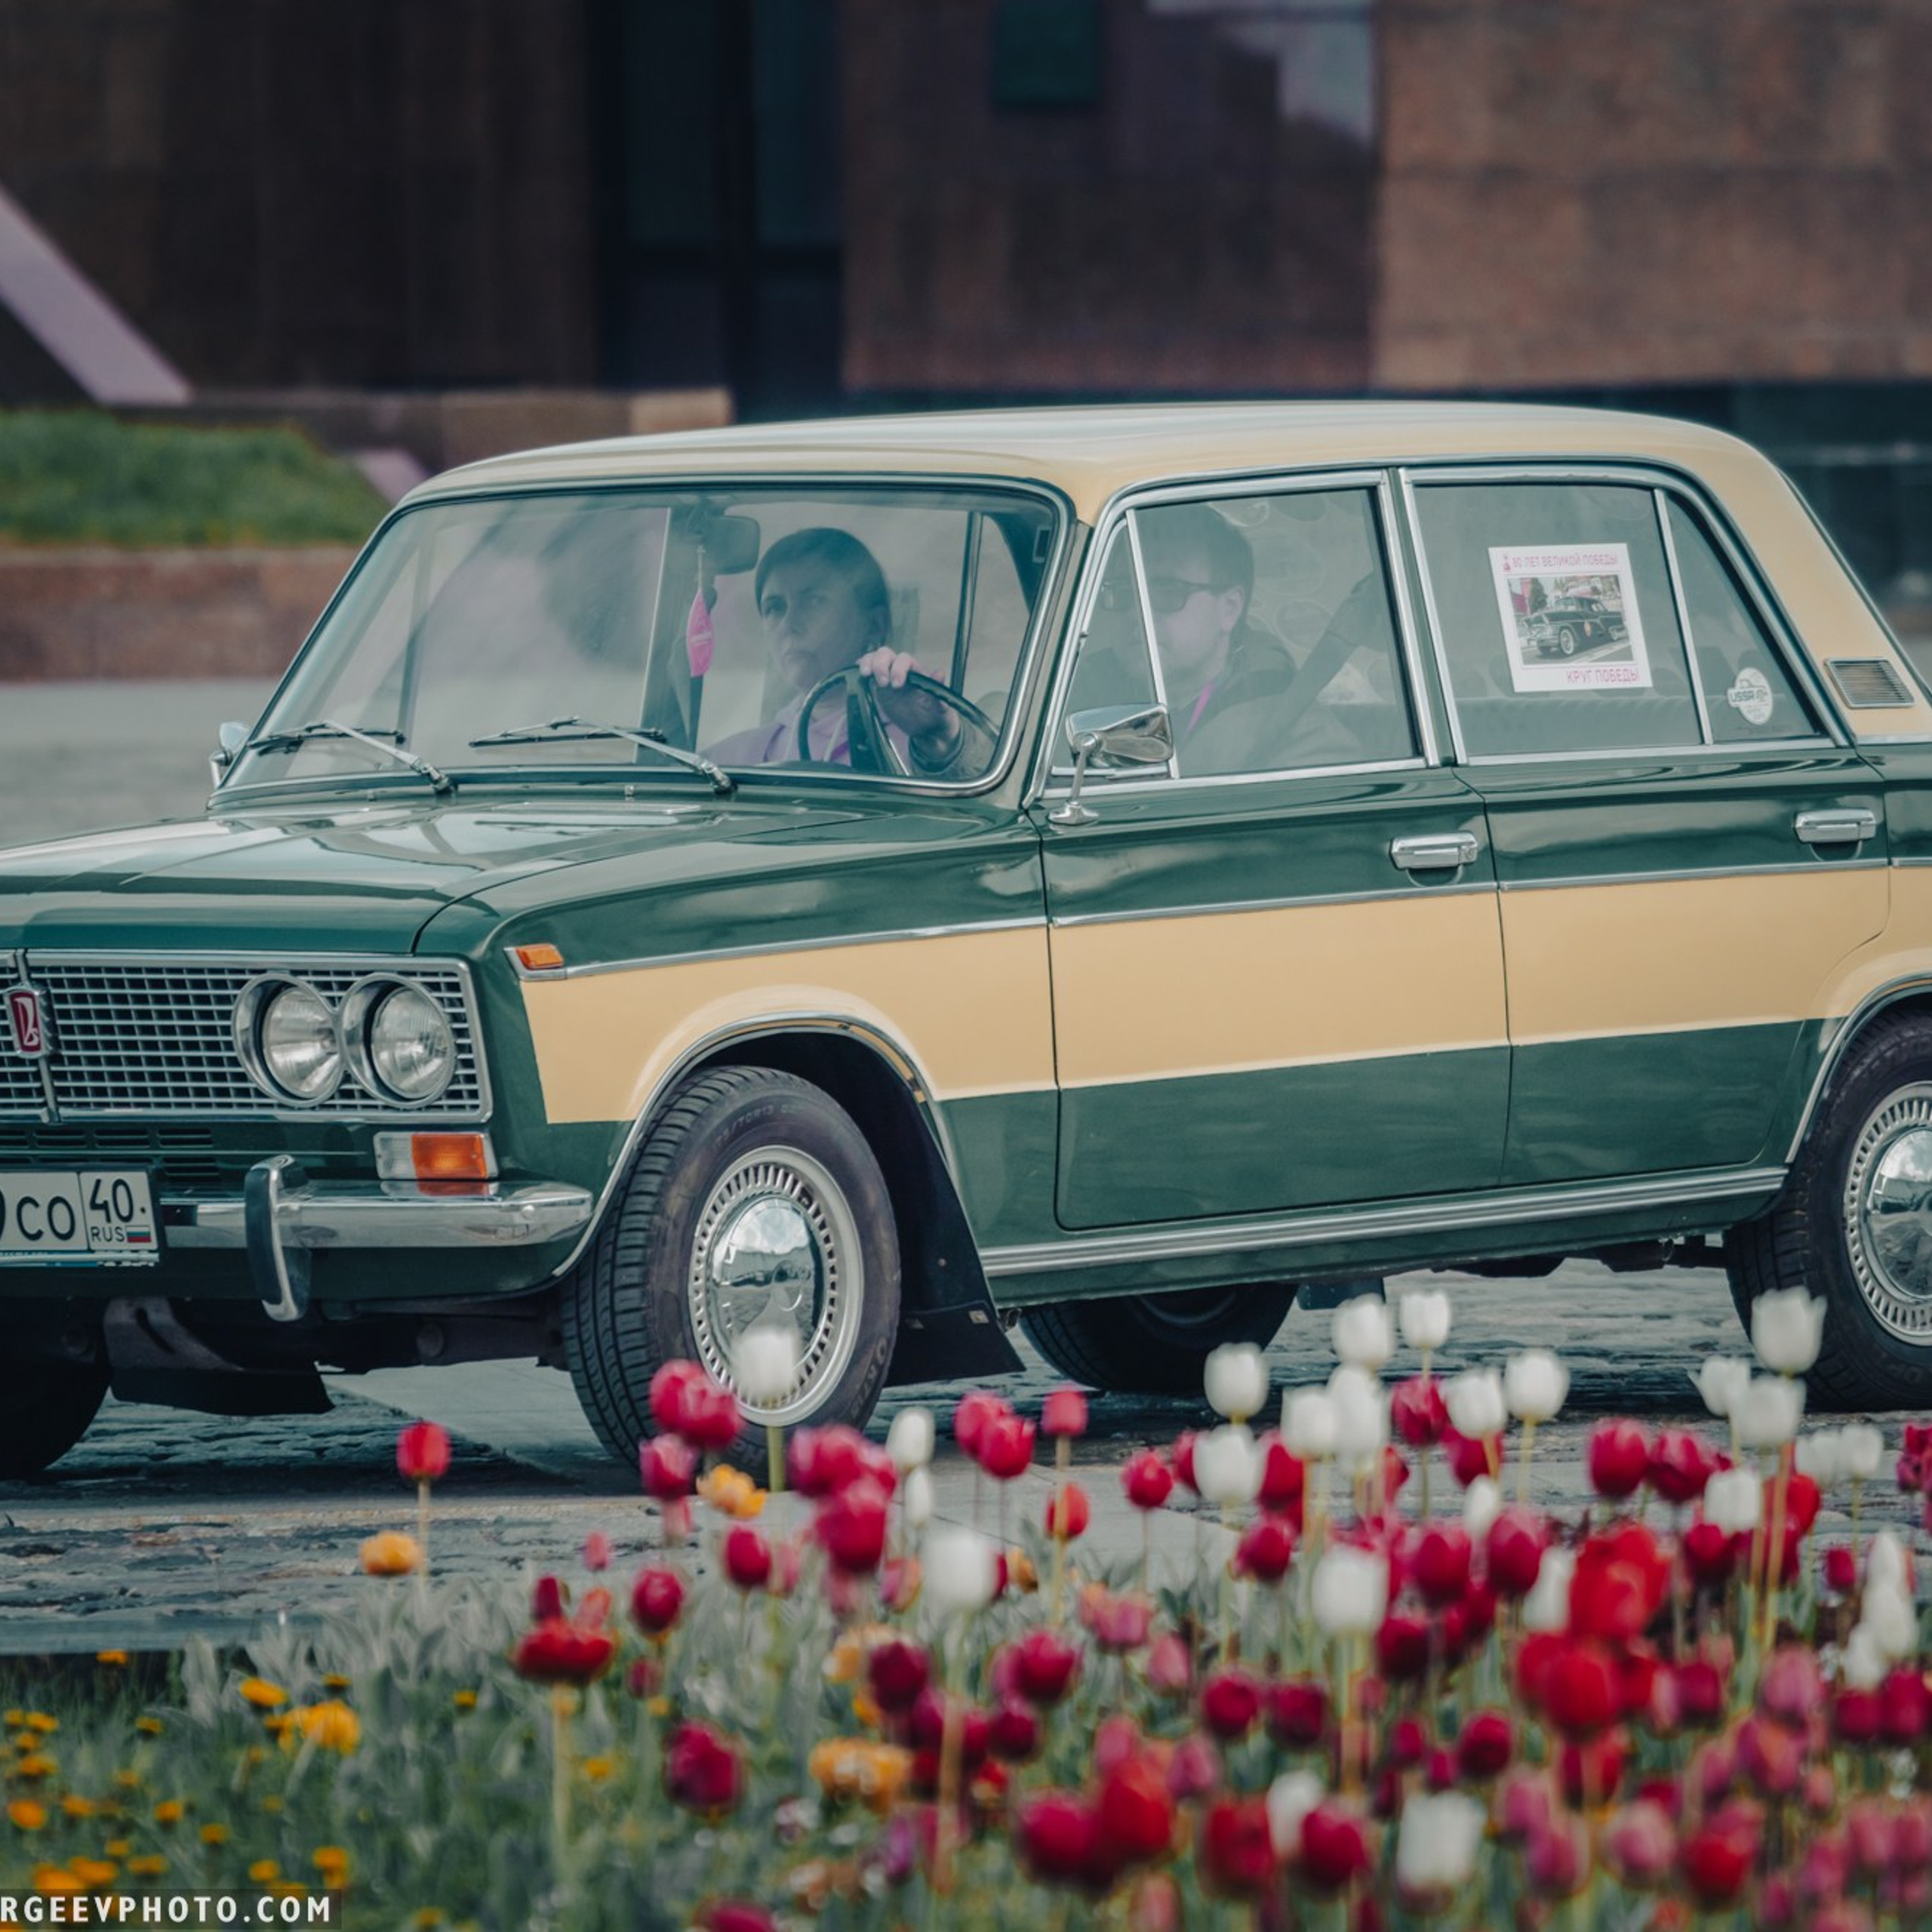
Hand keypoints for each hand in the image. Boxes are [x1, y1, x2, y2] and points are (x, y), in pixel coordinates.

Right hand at [856, 649, 961, 764]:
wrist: (926, 727)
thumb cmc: (935, 713)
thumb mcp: (941, 705)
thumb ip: (939, 690)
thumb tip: (940, 673)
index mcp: (916, 671)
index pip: (904, 660)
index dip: (898, 669)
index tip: (896, 685)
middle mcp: (900, 670)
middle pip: (885, 654)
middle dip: (880, 665)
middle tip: (882, 684)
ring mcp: (888, 677)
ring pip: (874, 660)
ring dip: (868, 664)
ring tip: (865, 675)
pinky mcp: (878, 687)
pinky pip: (868, 673)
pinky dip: (861, 670)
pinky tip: (858, 675)